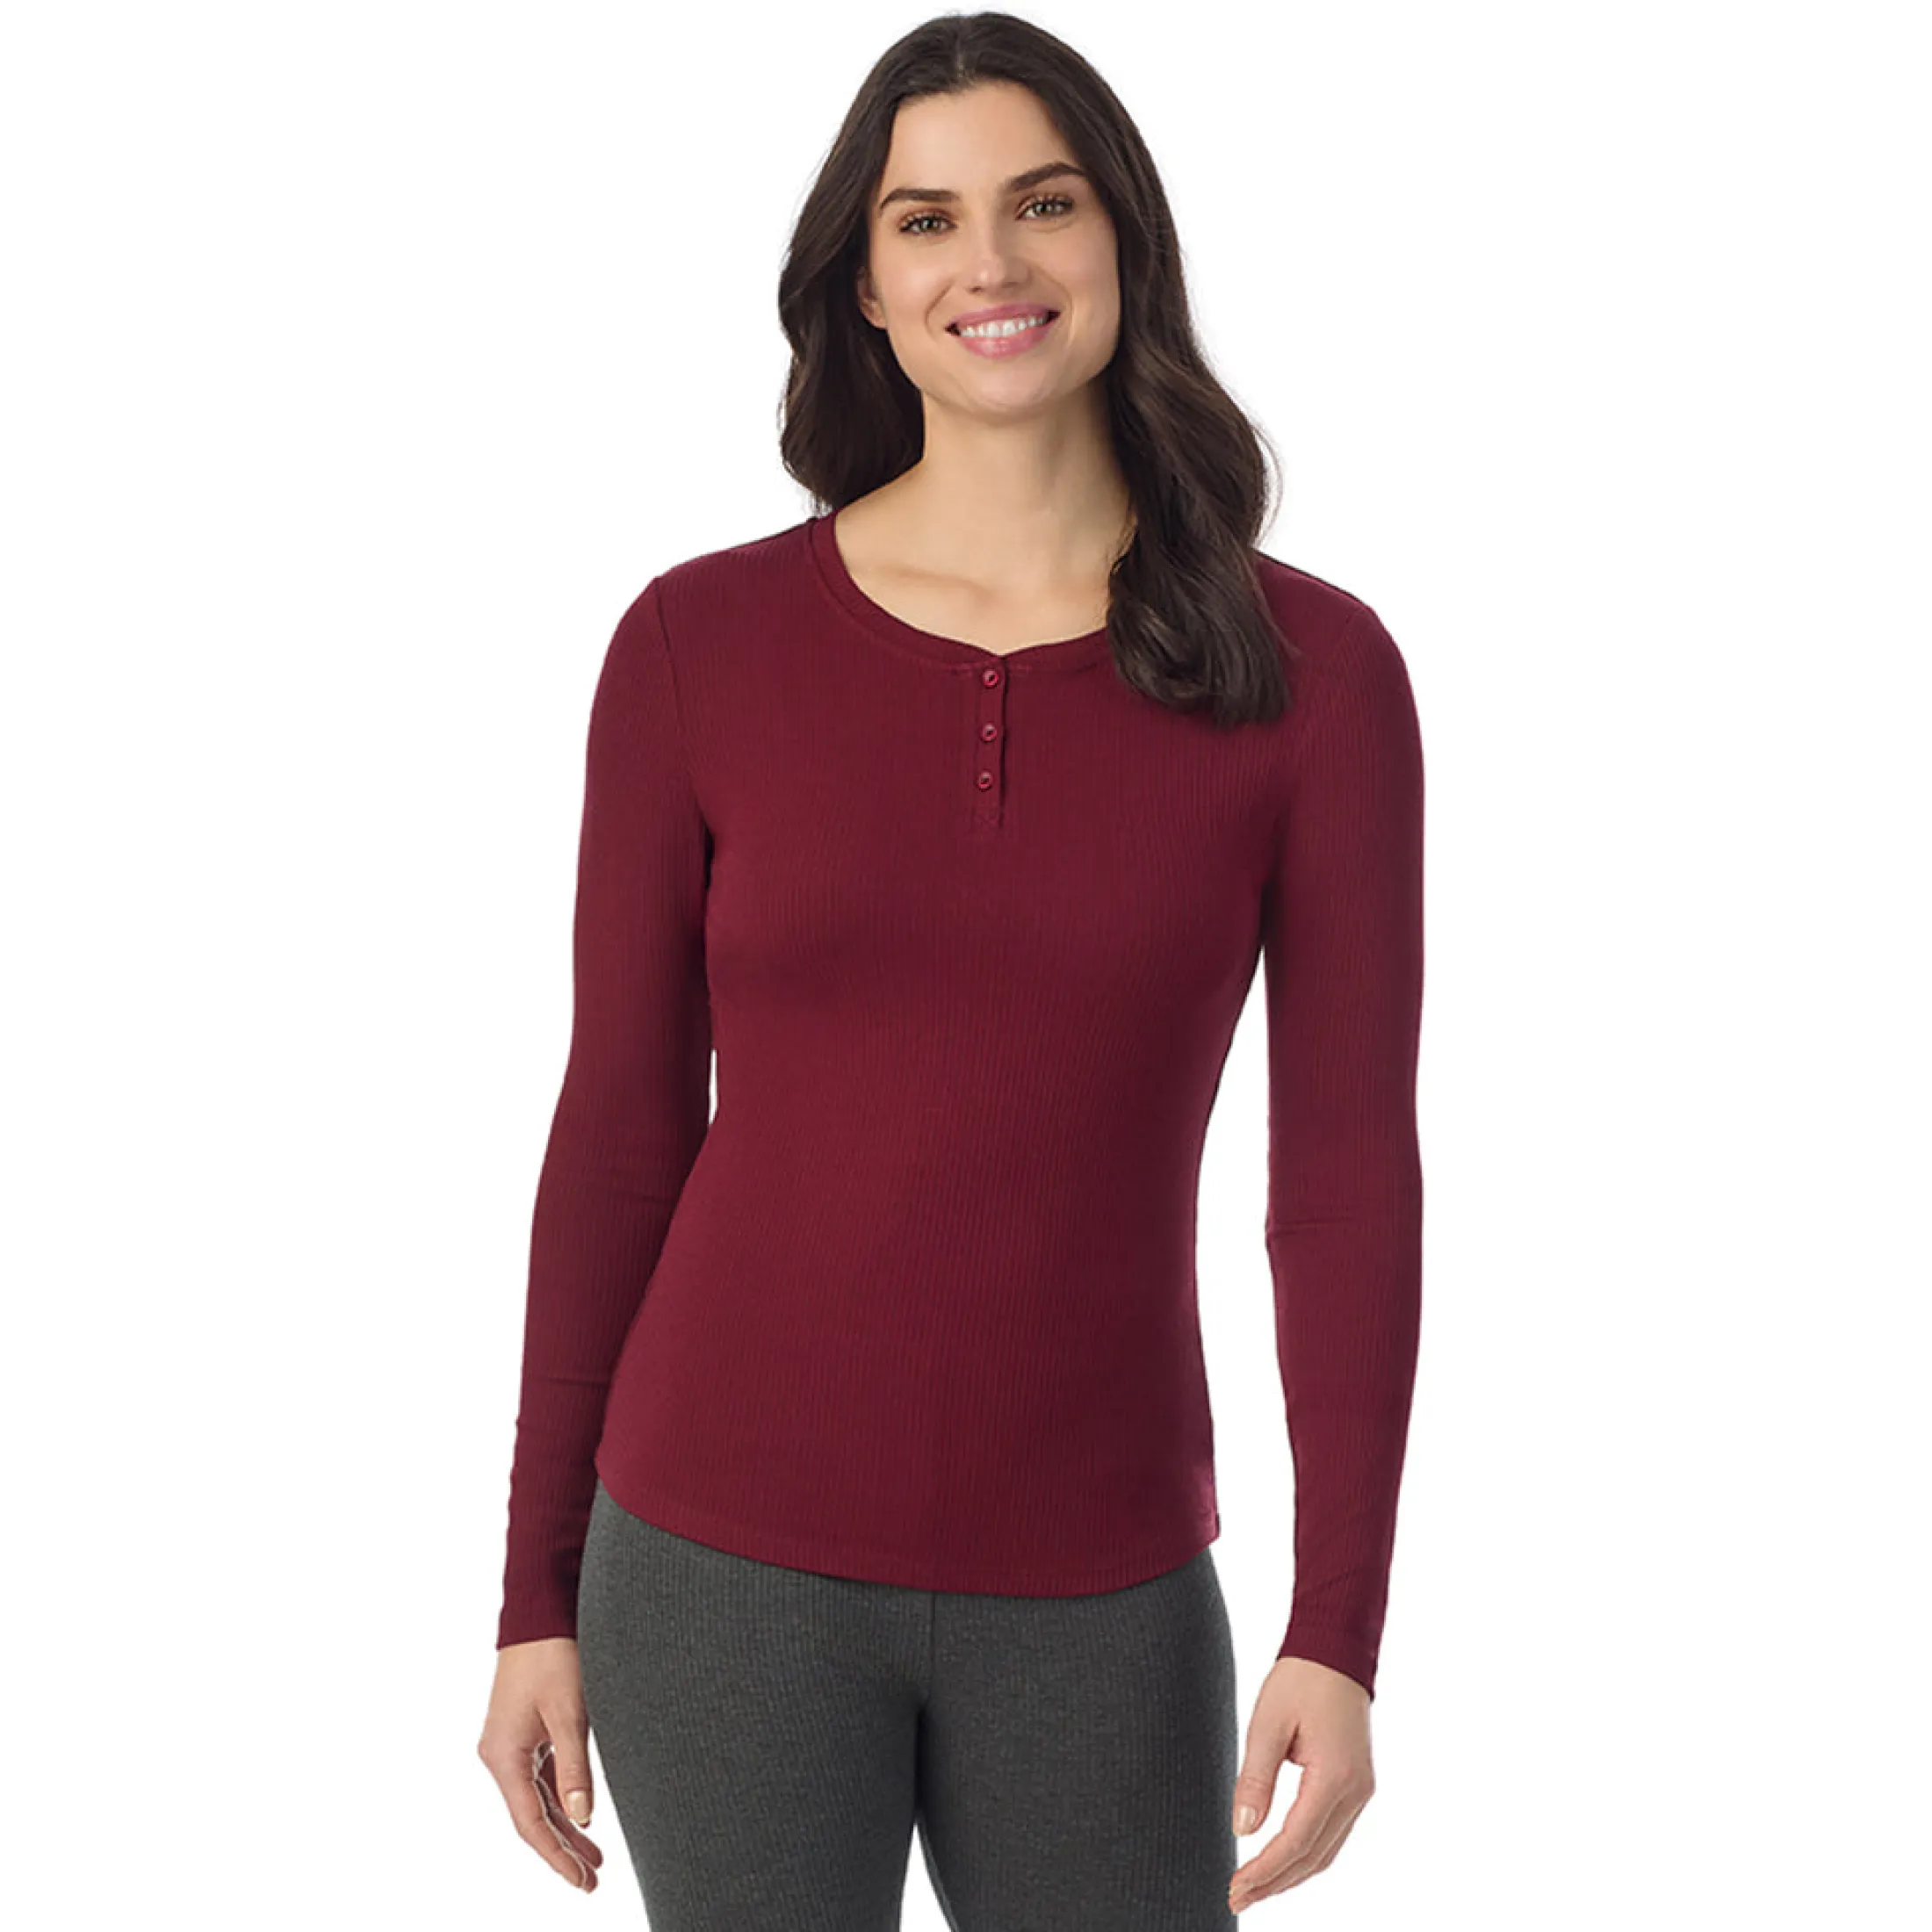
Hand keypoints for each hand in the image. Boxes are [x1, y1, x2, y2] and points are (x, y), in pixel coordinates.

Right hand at [478, 1637, 605, 1890]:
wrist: (540, 1610)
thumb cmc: (554, 1655)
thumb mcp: (569, 1713)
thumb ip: (576, 1767)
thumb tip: (583, 1818)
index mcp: (504, 1756)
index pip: (530, 1823)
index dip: (556, 1855)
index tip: (581, 1880)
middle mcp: (501, 1754)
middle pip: (532, 1816)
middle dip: (561, 1849)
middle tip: (591, 1879)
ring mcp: (511, 1743)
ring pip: (538, 1797)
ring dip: (565, 1825)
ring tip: (594, 1858)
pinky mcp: (525, 1730)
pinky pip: (542, 1776)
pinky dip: (561, 1796)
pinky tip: (582, 1814)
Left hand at [1226, 1655, 1374, 1912]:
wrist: (1335, 1651)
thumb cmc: (1300, 1680)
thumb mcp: (1267, 1724)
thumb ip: (1255, 1779)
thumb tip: (1242, 1830)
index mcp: (1335, 1776)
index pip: (1297, 1841)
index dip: (1265, 1870)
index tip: (1235, 1887)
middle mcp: (1356, 1791)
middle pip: (1314, 1856)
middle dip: (1275, 1883)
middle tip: (1237, 1898)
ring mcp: (1361, 1791)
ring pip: (1326, 1851)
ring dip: (1291, 1875)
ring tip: (1254, 1889)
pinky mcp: (1357, 1786)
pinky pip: (1333, 1834)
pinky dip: (1306, 1855)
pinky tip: (1281, 1862)